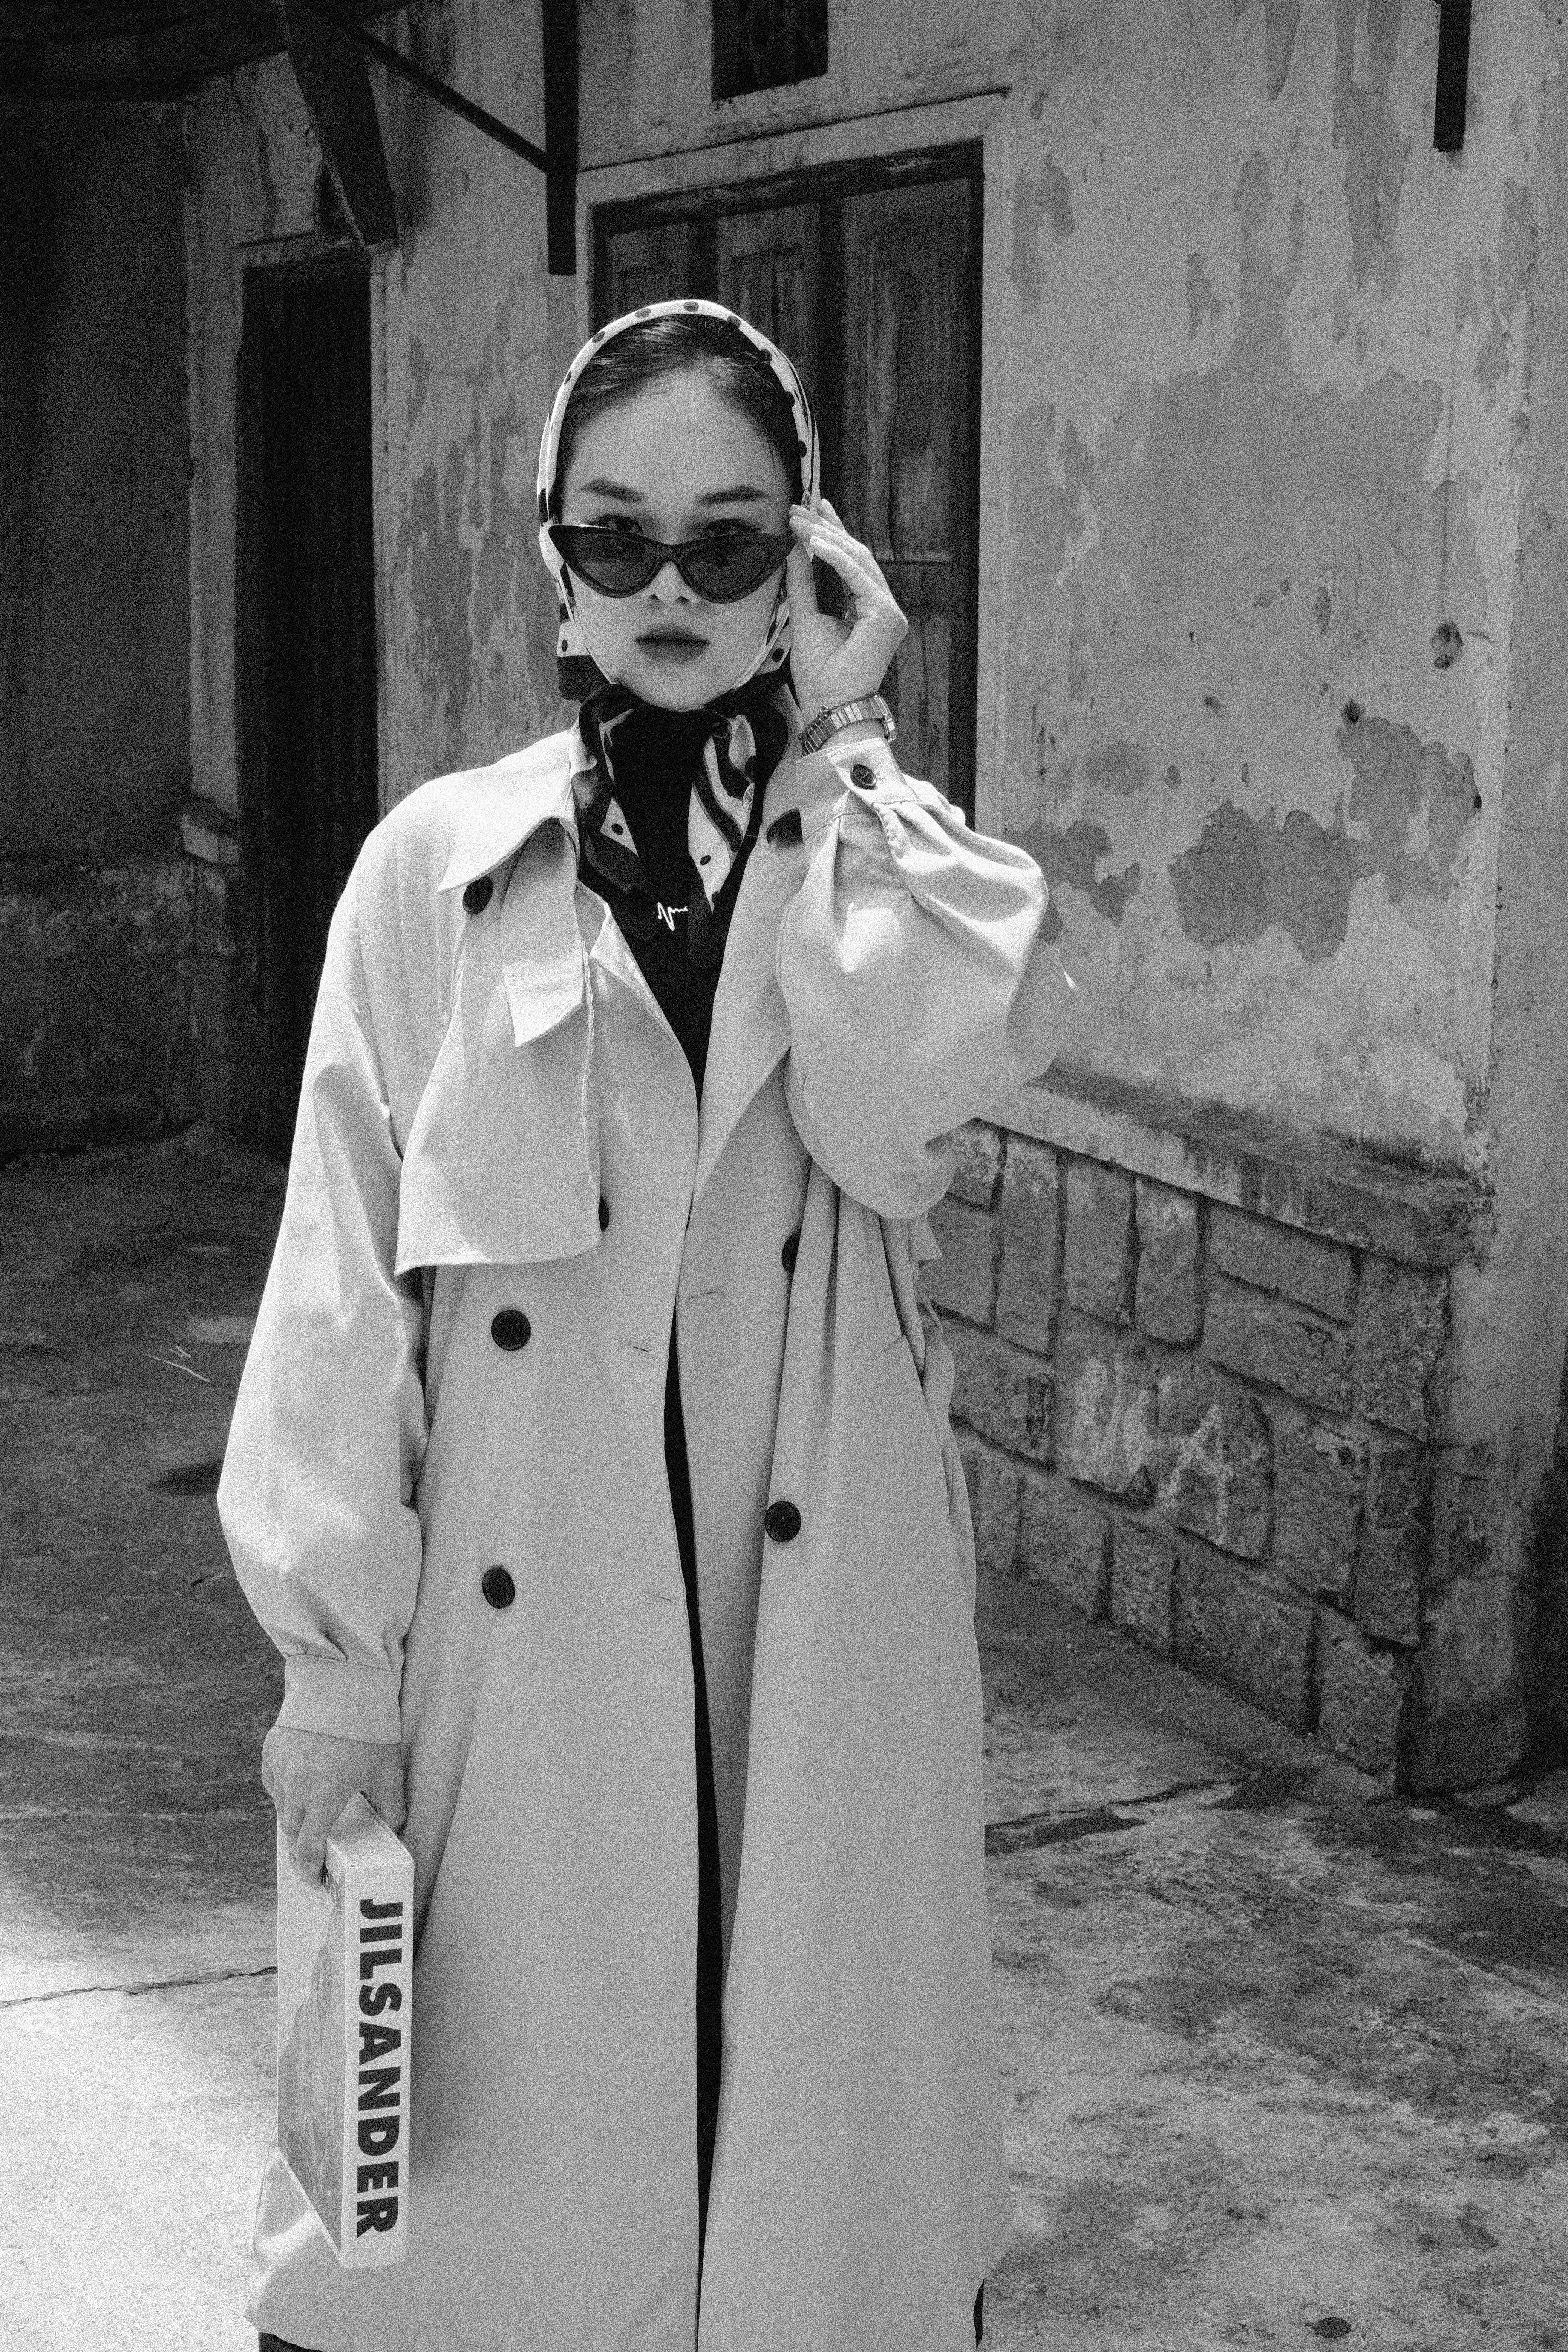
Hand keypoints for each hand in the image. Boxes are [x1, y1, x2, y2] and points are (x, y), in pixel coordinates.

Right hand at [262, 1723, 406, 1887]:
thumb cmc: (369, 1729)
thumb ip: (391, 1806)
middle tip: (313, 1852)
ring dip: (293, 1818)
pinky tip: (298, 1789)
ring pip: (281, 1807)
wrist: (343, 1684)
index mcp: (324, 1797)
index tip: (314, 1881)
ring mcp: (280, 1767)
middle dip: (301, 1846)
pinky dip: (283, 1792)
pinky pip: (273, 1782)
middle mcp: (296, 1786)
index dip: (309, 1871)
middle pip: (291, 1832)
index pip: (308, 1850)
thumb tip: (392, 1830)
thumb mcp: (388, 1771)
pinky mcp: (271, 1749)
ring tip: (310, 1817)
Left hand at [785, 498, 907, 723]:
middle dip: (827, 529)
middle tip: (801, 507)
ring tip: (800, 521)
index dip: (833, 534)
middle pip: (856, 557)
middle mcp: (884, 609)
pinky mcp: (887, 616)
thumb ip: (802, 583)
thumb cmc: (820, 675)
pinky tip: (815, 543)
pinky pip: (859, 576)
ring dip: (828, 537)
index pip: (851, 564)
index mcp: (869, 611)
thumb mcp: (805, 617)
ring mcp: (889, 612)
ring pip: (859, 561)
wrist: (828, 704)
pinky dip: (836, 558)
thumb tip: (794, 547)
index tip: (812, 511)